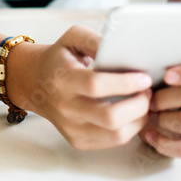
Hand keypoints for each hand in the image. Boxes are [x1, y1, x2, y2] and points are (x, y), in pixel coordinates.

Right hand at [8, 25, 152, 150]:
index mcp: (63, 79)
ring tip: (142, 105)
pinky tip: (131, 116)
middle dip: (139, 106)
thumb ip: (96, 40)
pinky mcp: (77, 140)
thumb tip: (123, 50)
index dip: (125, 83)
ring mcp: (70, 127)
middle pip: (110, 117)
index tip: (144, 78)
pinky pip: (112, 142)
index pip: (96, 86)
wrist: (33, 81)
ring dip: (139, 120)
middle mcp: (65, 106)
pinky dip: (130, 130)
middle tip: (147, 93)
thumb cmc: (58, 58)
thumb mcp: (72, 38)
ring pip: (116, 135)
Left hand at [141, 53, 180, 157]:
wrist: (163, 99)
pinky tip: (150, 135)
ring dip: (164, 119)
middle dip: (164, 98)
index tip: (166, 76)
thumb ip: (162, 58)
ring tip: (150, 115)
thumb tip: (145, 66)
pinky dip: (166, 144)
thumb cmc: (162, 76)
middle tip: (149, 99)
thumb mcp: (164, 62)